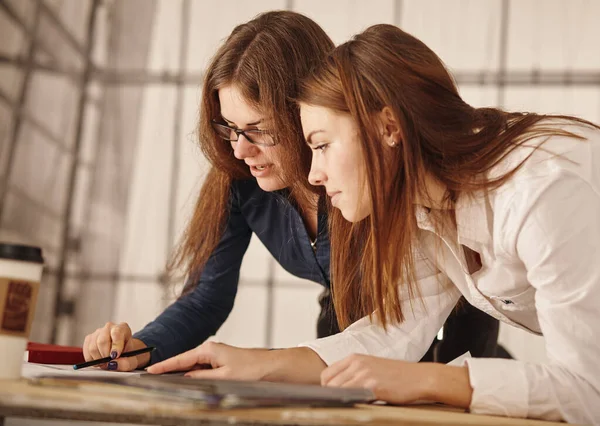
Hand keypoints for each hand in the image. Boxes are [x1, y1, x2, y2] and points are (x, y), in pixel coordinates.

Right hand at [82, 322, 149, 370]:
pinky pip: (86, 351)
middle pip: (102, 341)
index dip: (115, 346)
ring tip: (105, 362)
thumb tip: (113, 363)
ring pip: (93, 347)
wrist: (124, 353)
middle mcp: (109, 327)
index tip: (115, 356)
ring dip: (98, 359)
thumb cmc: (129, 355)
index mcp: (123, 328)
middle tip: (109, 362)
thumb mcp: (132, 361)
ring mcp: (98, 332)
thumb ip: (125, 363)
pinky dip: (92, 359)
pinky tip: (99, 360)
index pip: (117, 333)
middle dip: (105, 356)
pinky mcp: (89, 339)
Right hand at [146, 341, 271, 379]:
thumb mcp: (223, 377)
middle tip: (152, 377)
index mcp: (208, 350)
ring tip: (165, 380)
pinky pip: (201, 369)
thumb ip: (201, 377)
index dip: (164, 365)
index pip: (180, 359)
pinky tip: (187, 381)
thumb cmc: (251, 369)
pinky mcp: (220, 362)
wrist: (269, 367)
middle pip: (184, 362)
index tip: (149, 370)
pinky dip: (193, 375)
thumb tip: (184, 378)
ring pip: (192, 367)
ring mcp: (215, 356)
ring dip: (181, 374)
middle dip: (169, 370)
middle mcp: (210, 350)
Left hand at [321, 354, 471, 406]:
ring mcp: (364, 374)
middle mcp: (357, 363)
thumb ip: (354, 373)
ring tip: (352, 404)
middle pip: (329, 384)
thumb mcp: (372, 367)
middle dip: (332, 396)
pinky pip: (352, 396)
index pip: (327, 374)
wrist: (419, 377)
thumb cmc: (397, 375)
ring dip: (341, 400)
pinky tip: (361, 404)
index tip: (332, 397)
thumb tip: (337, 387)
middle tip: (341, 403)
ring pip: (337, 391)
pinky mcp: (373, 386)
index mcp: (355, 358)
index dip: (326, 388)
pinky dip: (352, 402)